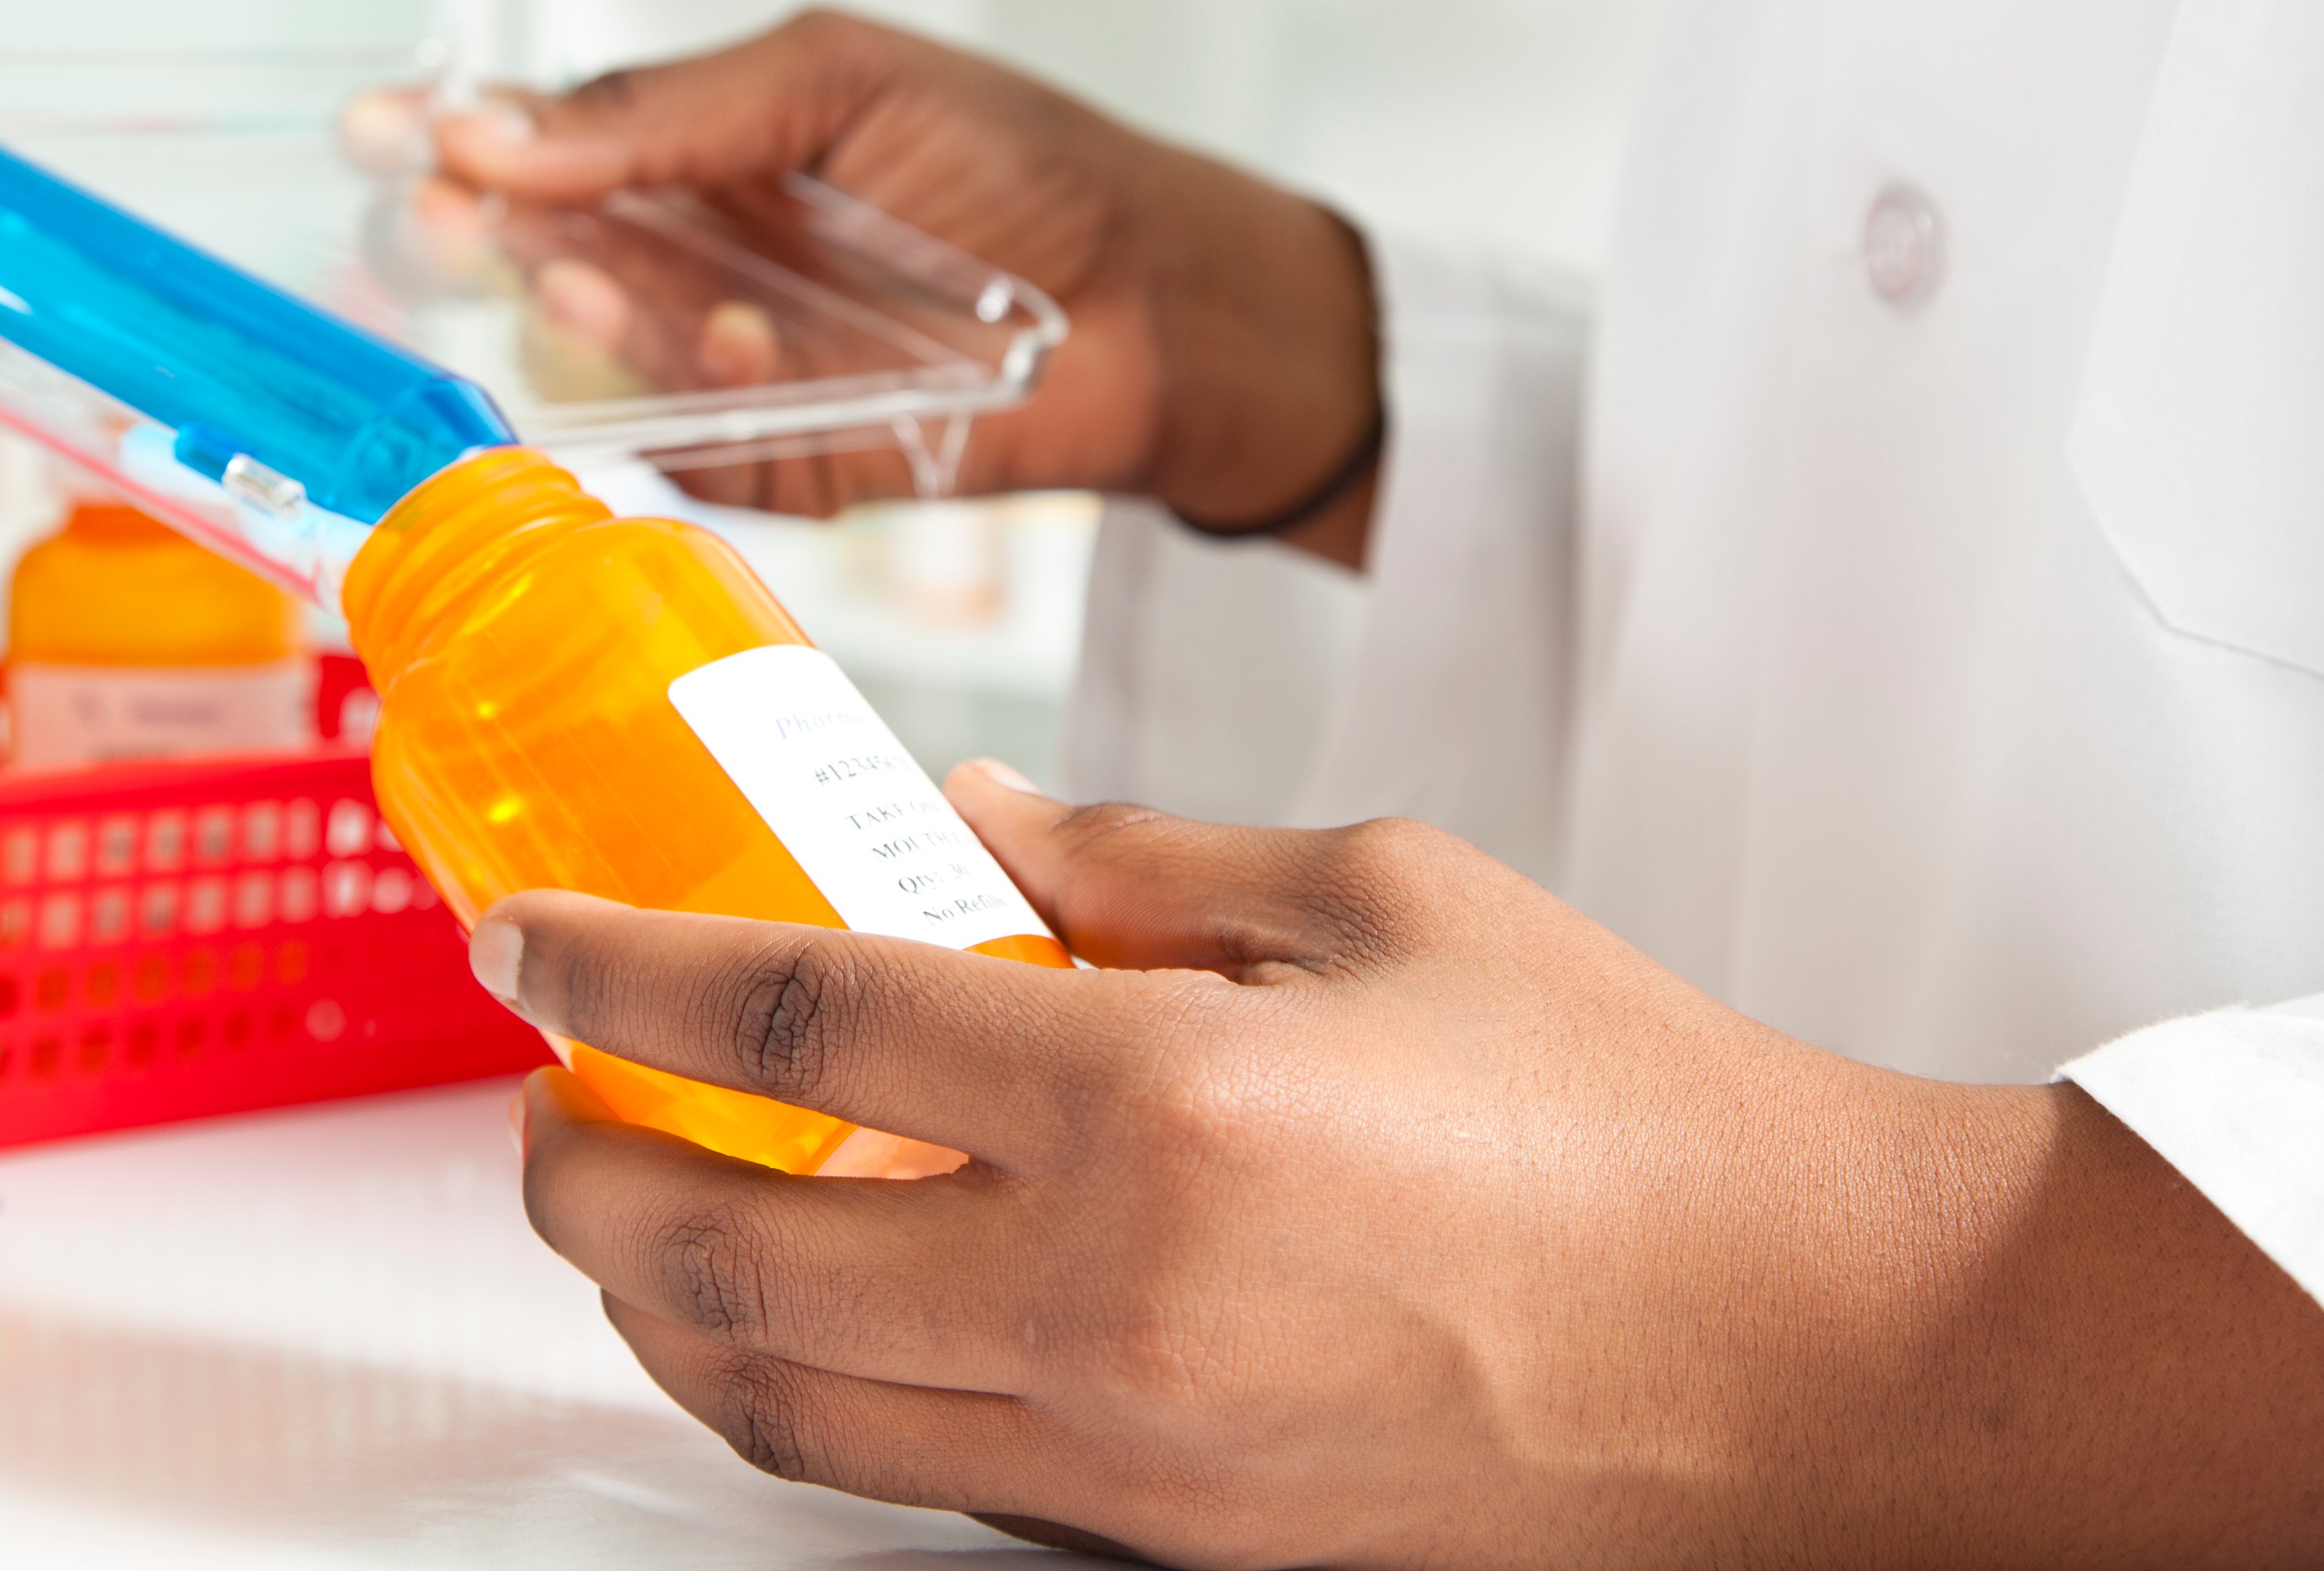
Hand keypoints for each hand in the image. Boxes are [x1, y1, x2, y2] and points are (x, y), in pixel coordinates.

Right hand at [351, 11, 1380, 563]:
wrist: (1161, 301)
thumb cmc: (1019, 164)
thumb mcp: (839, 81)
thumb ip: (675, 108)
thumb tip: (502, 128)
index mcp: (691, 153)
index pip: (538, 143)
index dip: (451, 138)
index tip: (379, 128)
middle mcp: (694, 263)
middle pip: (545, 256)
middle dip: (491, 238)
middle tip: (449, 219)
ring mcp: (733, 370)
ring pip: (612, 358)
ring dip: (599, 319)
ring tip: (593, 282)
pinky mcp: (785, 464)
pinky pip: (707, 448)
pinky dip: (719, 398)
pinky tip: (749, 347)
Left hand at [473, 769, 2323, 1568]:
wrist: (1798, 1358)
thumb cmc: (1622, 1113)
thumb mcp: (1376, 895)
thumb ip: (1129, 860)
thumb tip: (960, 825)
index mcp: (1162, 1103)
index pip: (791, 1013)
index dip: (615, 958)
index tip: (525, 930)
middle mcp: (1110, 1300)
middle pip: (717, 1251)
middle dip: (570, 1169)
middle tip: (550, 1082)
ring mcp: (1124, 1454)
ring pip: (779, 1401)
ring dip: (656, 1299)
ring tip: (636, 1199)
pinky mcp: (1163, 1545)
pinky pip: (909, 1472)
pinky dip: (801, 1387)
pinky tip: (806, 1297)